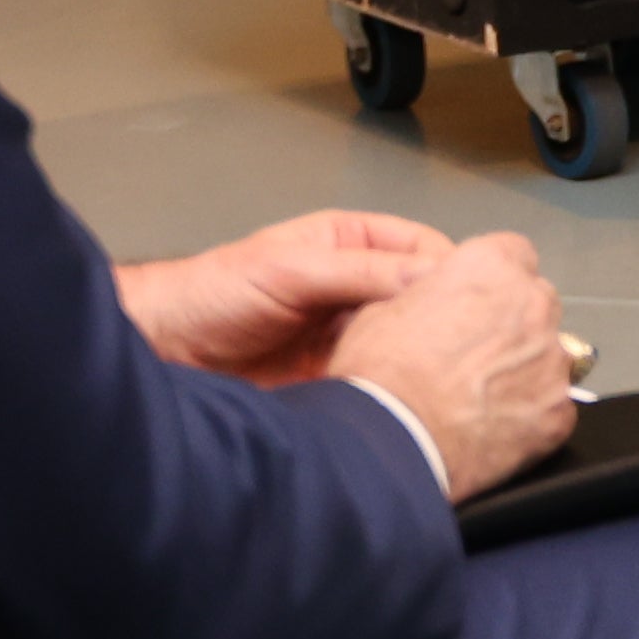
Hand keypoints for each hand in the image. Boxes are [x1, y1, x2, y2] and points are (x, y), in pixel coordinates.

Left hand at [117, 208, 454, 384]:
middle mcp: (356, 287)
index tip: (473, 295)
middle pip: (420, 297)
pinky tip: (405, 395)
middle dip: (442, 315)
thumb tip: (427, 272)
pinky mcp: (338, 376)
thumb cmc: (211, 294)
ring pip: (405, 340)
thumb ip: (359, 270)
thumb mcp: (290, 270)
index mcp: (351, 243)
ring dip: (420, 355)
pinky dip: (395, 387)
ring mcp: (348, 333)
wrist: (165, 353)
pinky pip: (380, 379)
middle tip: (465, 339)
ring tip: (440, 371)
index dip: (450, 269)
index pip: (421, 248)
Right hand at [329, 232, 583, 499]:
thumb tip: (434, 303)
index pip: (514, 253)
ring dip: (523, 369)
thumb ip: (428, 295)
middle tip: (474, 355)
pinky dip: (531, 416)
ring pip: (549, 355)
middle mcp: (533, 304)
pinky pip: (553, 406)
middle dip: (513, 322)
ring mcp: (552, 359)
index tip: (475, 301)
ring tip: (480, 399)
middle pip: (536, 303)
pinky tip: (494, 430)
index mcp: (492, 268)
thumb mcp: (383, 309)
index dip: (492, 280)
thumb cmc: (382, 375)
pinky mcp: (559, 411)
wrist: (393, 444)